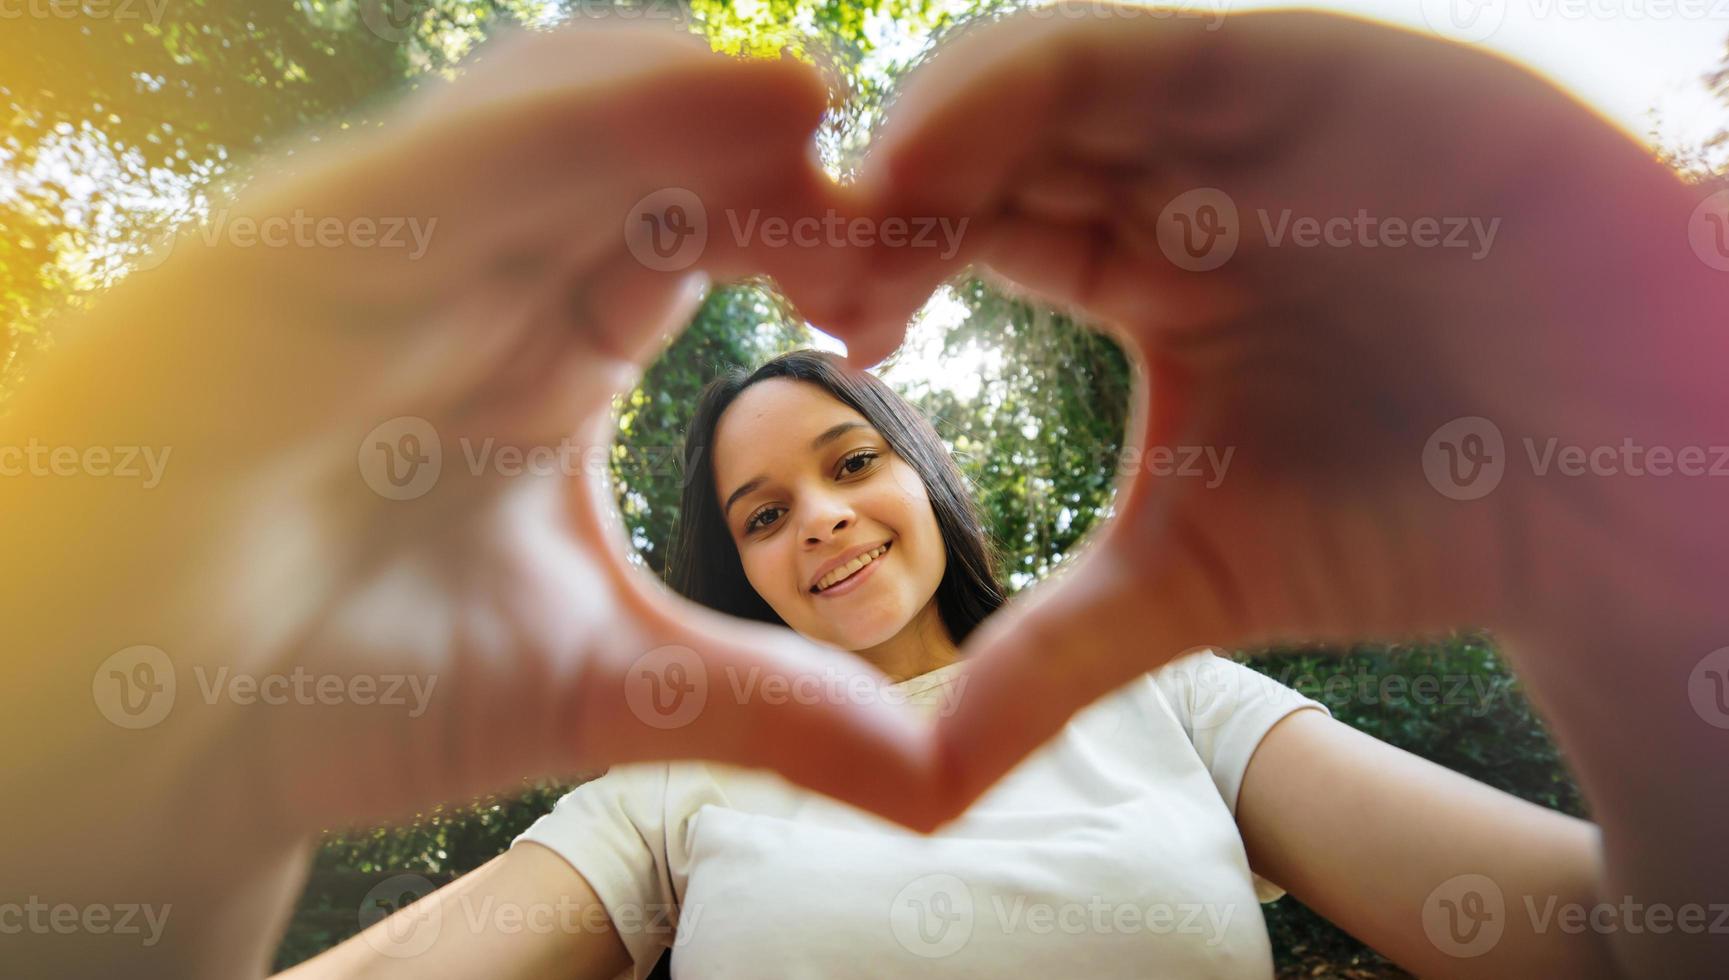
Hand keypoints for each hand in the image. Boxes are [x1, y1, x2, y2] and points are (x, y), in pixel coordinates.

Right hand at [0, 23, 936, 973]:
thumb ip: (761, 706)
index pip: (697, 238)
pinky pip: (443, 157)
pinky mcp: (283, 257)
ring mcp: (377, 254)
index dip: (810, 240)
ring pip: (547, 117)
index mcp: (546, 348)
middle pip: (645, 155)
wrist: (153, 752)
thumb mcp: (599, 694)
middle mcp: (469, 277)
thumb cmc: (346, 694)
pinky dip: (566, 124)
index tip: (905, 288)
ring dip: (683, 106)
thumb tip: (930, 777)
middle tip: (899, 209)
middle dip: (771, 164)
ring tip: (807, 112)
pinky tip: (688, 106)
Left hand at [845, 9, 1727, 973]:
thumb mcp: (1195, 580)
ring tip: (860, 221)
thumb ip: (1052, 650)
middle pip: (991, 139)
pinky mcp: (1322, 68)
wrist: (1614, 498)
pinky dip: (1032, 84)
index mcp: (1141, 260)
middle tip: (809, 269)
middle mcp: (1183, 168)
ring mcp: (1248, 109)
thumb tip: (916, 777)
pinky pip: (1153, 46)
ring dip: (940, 134)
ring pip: (1051, 72)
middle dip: (889, 193)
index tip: (825, 338)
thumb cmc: (1419, 516)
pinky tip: (940, 158)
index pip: (973, 226)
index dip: (884, 262)